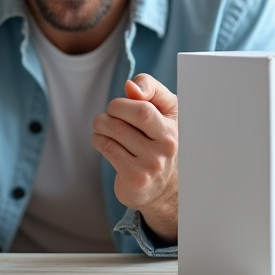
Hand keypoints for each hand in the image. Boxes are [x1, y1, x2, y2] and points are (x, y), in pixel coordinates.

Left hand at [92, 73, 178, 243]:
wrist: (165, 188)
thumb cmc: (159, 140)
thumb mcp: (164, 110)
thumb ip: (151, 90)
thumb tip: (130, 86)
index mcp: (175, 124)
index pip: (146, 105)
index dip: (126, 100)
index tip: (120, 106)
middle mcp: (168, 144)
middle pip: (134, 113)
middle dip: (113, 110)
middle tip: (108, 115)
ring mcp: (153, 163)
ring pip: (116, 130)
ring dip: (101, 125)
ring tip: (102, 127)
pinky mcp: (136, 177)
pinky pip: (108, 148)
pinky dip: (98, 140)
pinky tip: (102, 141)